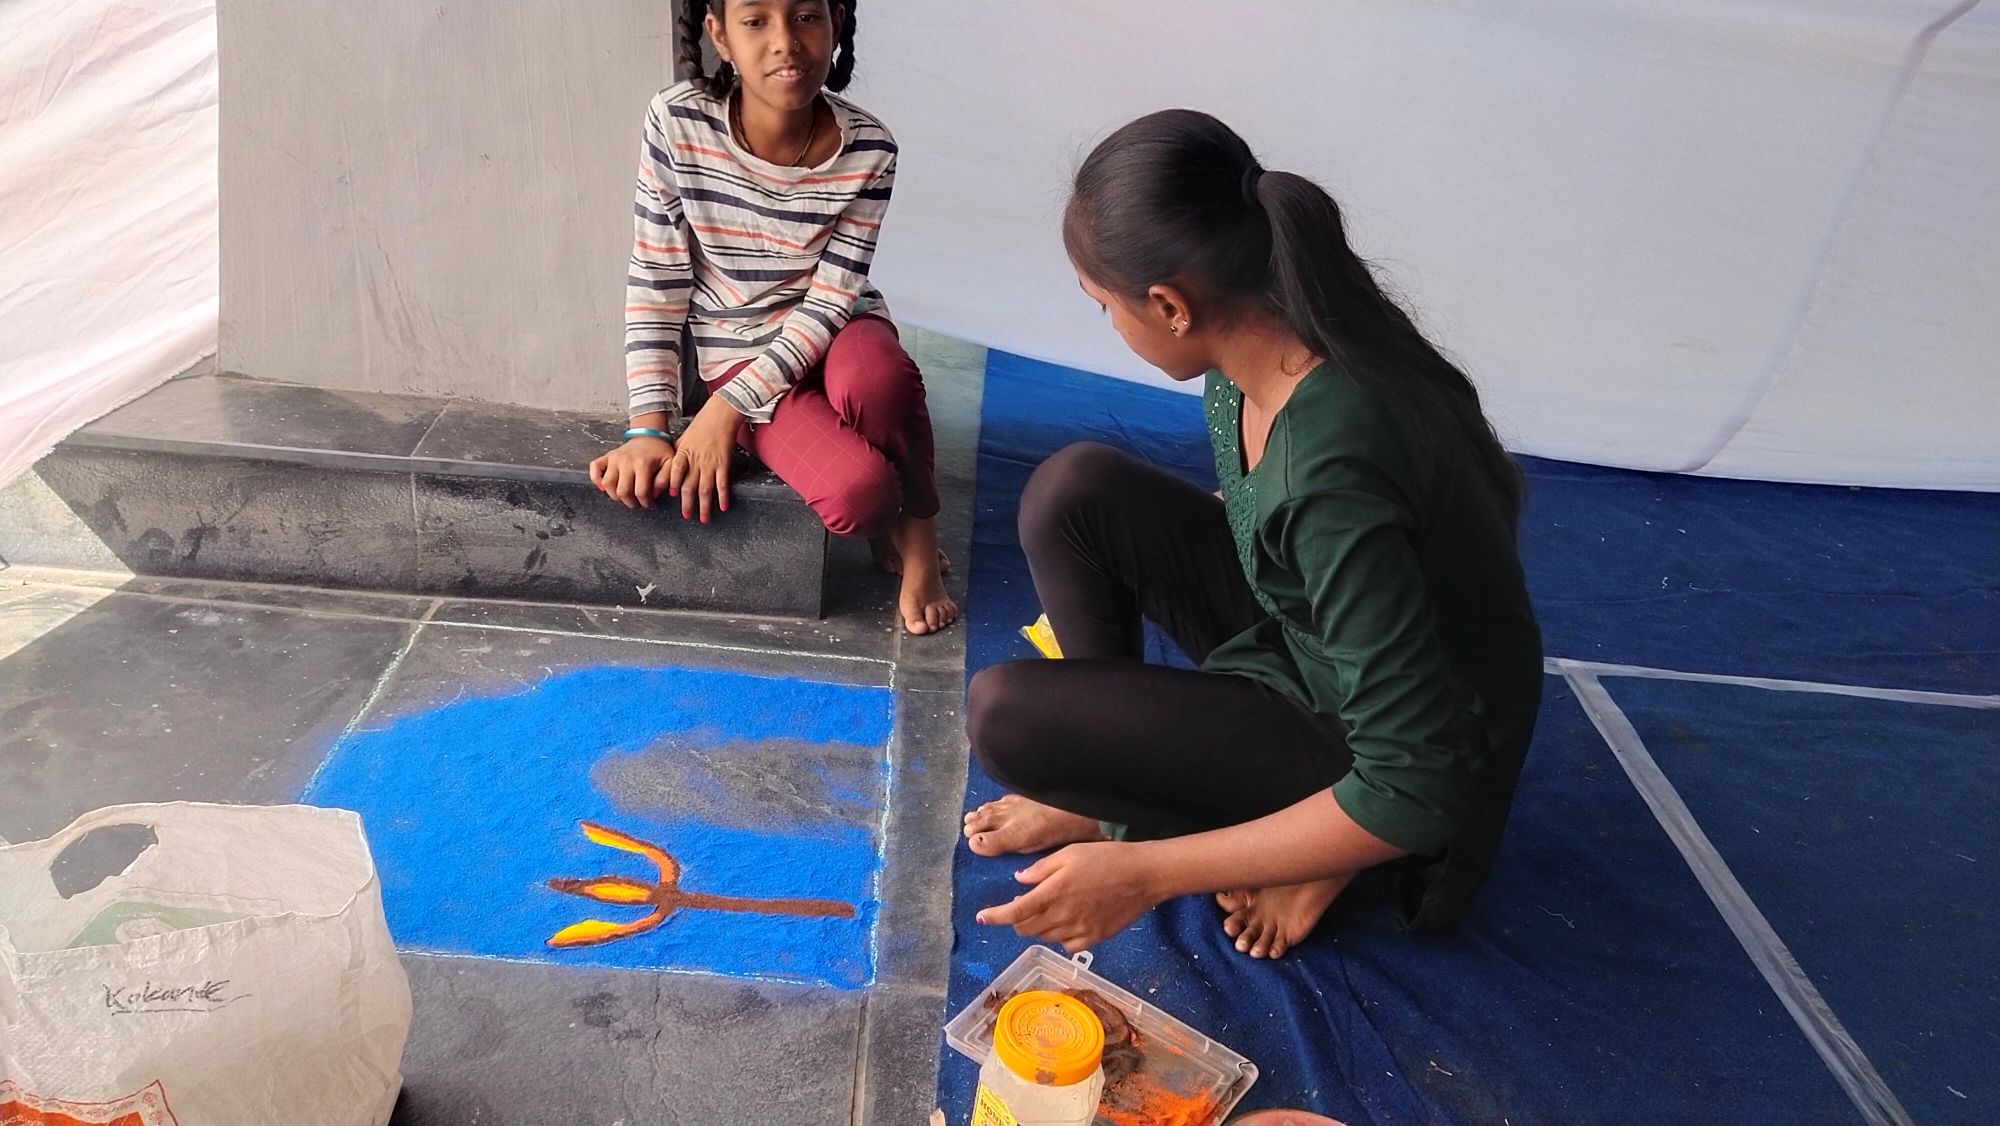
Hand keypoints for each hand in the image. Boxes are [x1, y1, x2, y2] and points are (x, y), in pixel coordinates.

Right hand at [589, 435, 675, 508]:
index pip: (641, 492)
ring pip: (607, 484)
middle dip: (631, 503)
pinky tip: (604, 487)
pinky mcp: (607, 456)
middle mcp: (626, 461)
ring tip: (626, 498)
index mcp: (643, 464)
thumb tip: (654, 494)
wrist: (649, 436)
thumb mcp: (671, 464)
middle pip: (623, 492)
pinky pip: (594, 468)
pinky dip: (596, 479)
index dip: (646, 503)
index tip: (650, 504)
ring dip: (615, 497)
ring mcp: (614, 458)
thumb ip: (665, 480)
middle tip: (639, 503)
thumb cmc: (660, 452)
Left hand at [667, 398, 740, 522]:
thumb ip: (675, 458)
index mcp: (682, 455)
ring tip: (704, 519)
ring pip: (705, 490)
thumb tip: (667, 475)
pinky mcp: (724, 464)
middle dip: (687, 504)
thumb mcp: (682, 441)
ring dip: (704, 506)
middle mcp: (695, 462)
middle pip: (689, 487)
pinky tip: (723, 507)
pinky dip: (722, 497)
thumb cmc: (699, 428)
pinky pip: (722, 484)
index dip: (669, 486)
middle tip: (686, 516)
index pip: (673, 474)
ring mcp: (710, 464)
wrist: (719, 416)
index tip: (668, 496)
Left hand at [975, 841, 1162, 952]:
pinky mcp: (1094, 939)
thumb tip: (1020, 881)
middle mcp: (1062, 916)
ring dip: (1037, 926)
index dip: (995, 916)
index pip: (1015, 911)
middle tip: (1023, 902)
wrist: (1143, 876)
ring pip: (1045, 937)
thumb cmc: (1106, 858)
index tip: (981, 918)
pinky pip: (1066, 946)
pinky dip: (1059, 937)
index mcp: (1052, 893)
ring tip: (1046, 908)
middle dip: (1016, 919)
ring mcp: (1078, 931)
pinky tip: (1065, 923)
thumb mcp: (1069, 853)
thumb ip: (1041, 869)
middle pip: (1026, 928)